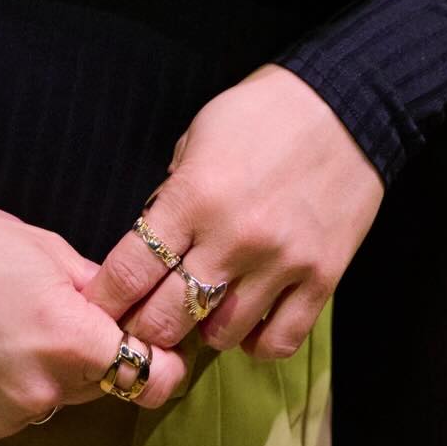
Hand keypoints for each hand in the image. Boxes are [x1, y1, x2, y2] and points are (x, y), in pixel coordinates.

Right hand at [0, 183, 190, 445]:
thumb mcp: (45, 247)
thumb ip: (96, 287)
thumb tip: (129, 309)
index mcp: (69, 339)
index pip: (150, 374)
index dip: (162, 358)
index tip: (156, 342)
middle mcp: (42, 391)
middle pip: (102, 385)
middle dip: (99, 356)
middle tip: (64, 314)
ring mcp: (3, 419)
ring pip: (55, 400)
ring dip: (50, 373)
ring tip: (6, 326)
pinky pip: (14, 414)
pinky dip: (8, 389)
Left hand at [81, 64, 384, 360]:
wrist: (347, 104)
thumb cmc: (264, 112)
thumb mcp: (199, 134)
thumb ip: (173, 191)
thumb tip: (154, 238)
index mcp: (193, 196)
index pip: (130, 271)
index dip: (107, 300)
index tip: (99, 309)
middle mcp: (232, 239)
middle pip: (167, 318)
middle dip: (144, 328)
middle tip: (140, 326)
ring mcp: (279, 264)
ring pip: (221, 336)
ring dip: (203, 331)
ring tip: (202, 313)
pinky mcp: (321, 278)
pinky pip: (278, 340)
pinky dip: (257, 342)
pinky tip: (249, 322)